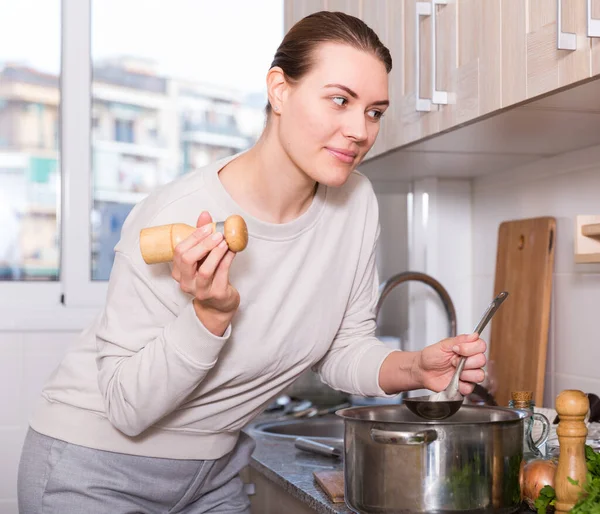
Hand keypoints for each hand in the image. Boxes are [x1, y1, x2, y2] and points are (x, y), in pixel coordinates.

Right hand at [171, 211, 239, 334]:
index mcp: (179, 271)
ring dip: (216, 253)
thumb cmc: (209, 277)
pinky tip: (233, 250)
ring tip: (225, 241)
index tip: (208, 227)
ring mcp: (200, 290)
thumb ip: (201, 236)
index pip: (179, 251)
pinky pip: (222, 274)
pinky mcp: (216, 294)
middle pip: (187, 260)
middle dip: (203, 244)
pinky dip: (227, 259)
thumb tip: (205, 214)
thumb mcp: (202, 257)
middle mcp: (186, 282)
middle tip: (217, 234)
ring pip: (205, 270)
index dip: (193, 237)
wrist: (219, 304)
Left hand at [414, 333, 486, 394]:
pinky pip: (470, 388)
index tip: (457, 349)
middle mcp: (470, 361)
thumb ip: (460, 340)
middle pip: (481, 360)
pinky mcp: (465, 386)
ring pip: (479, 375)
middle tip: (452, 361)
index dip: (471, 348)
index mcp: (466, 349)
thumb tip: (474, 335)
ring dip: (464, 373)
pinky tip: (453, 380)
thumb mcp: (443, 345)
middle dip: (466, 361)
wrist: (422, 370)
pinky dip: (461, 385)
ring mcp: (468, 374)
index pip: (481, 346)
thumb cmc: (431, 356)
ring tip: (453, 371)